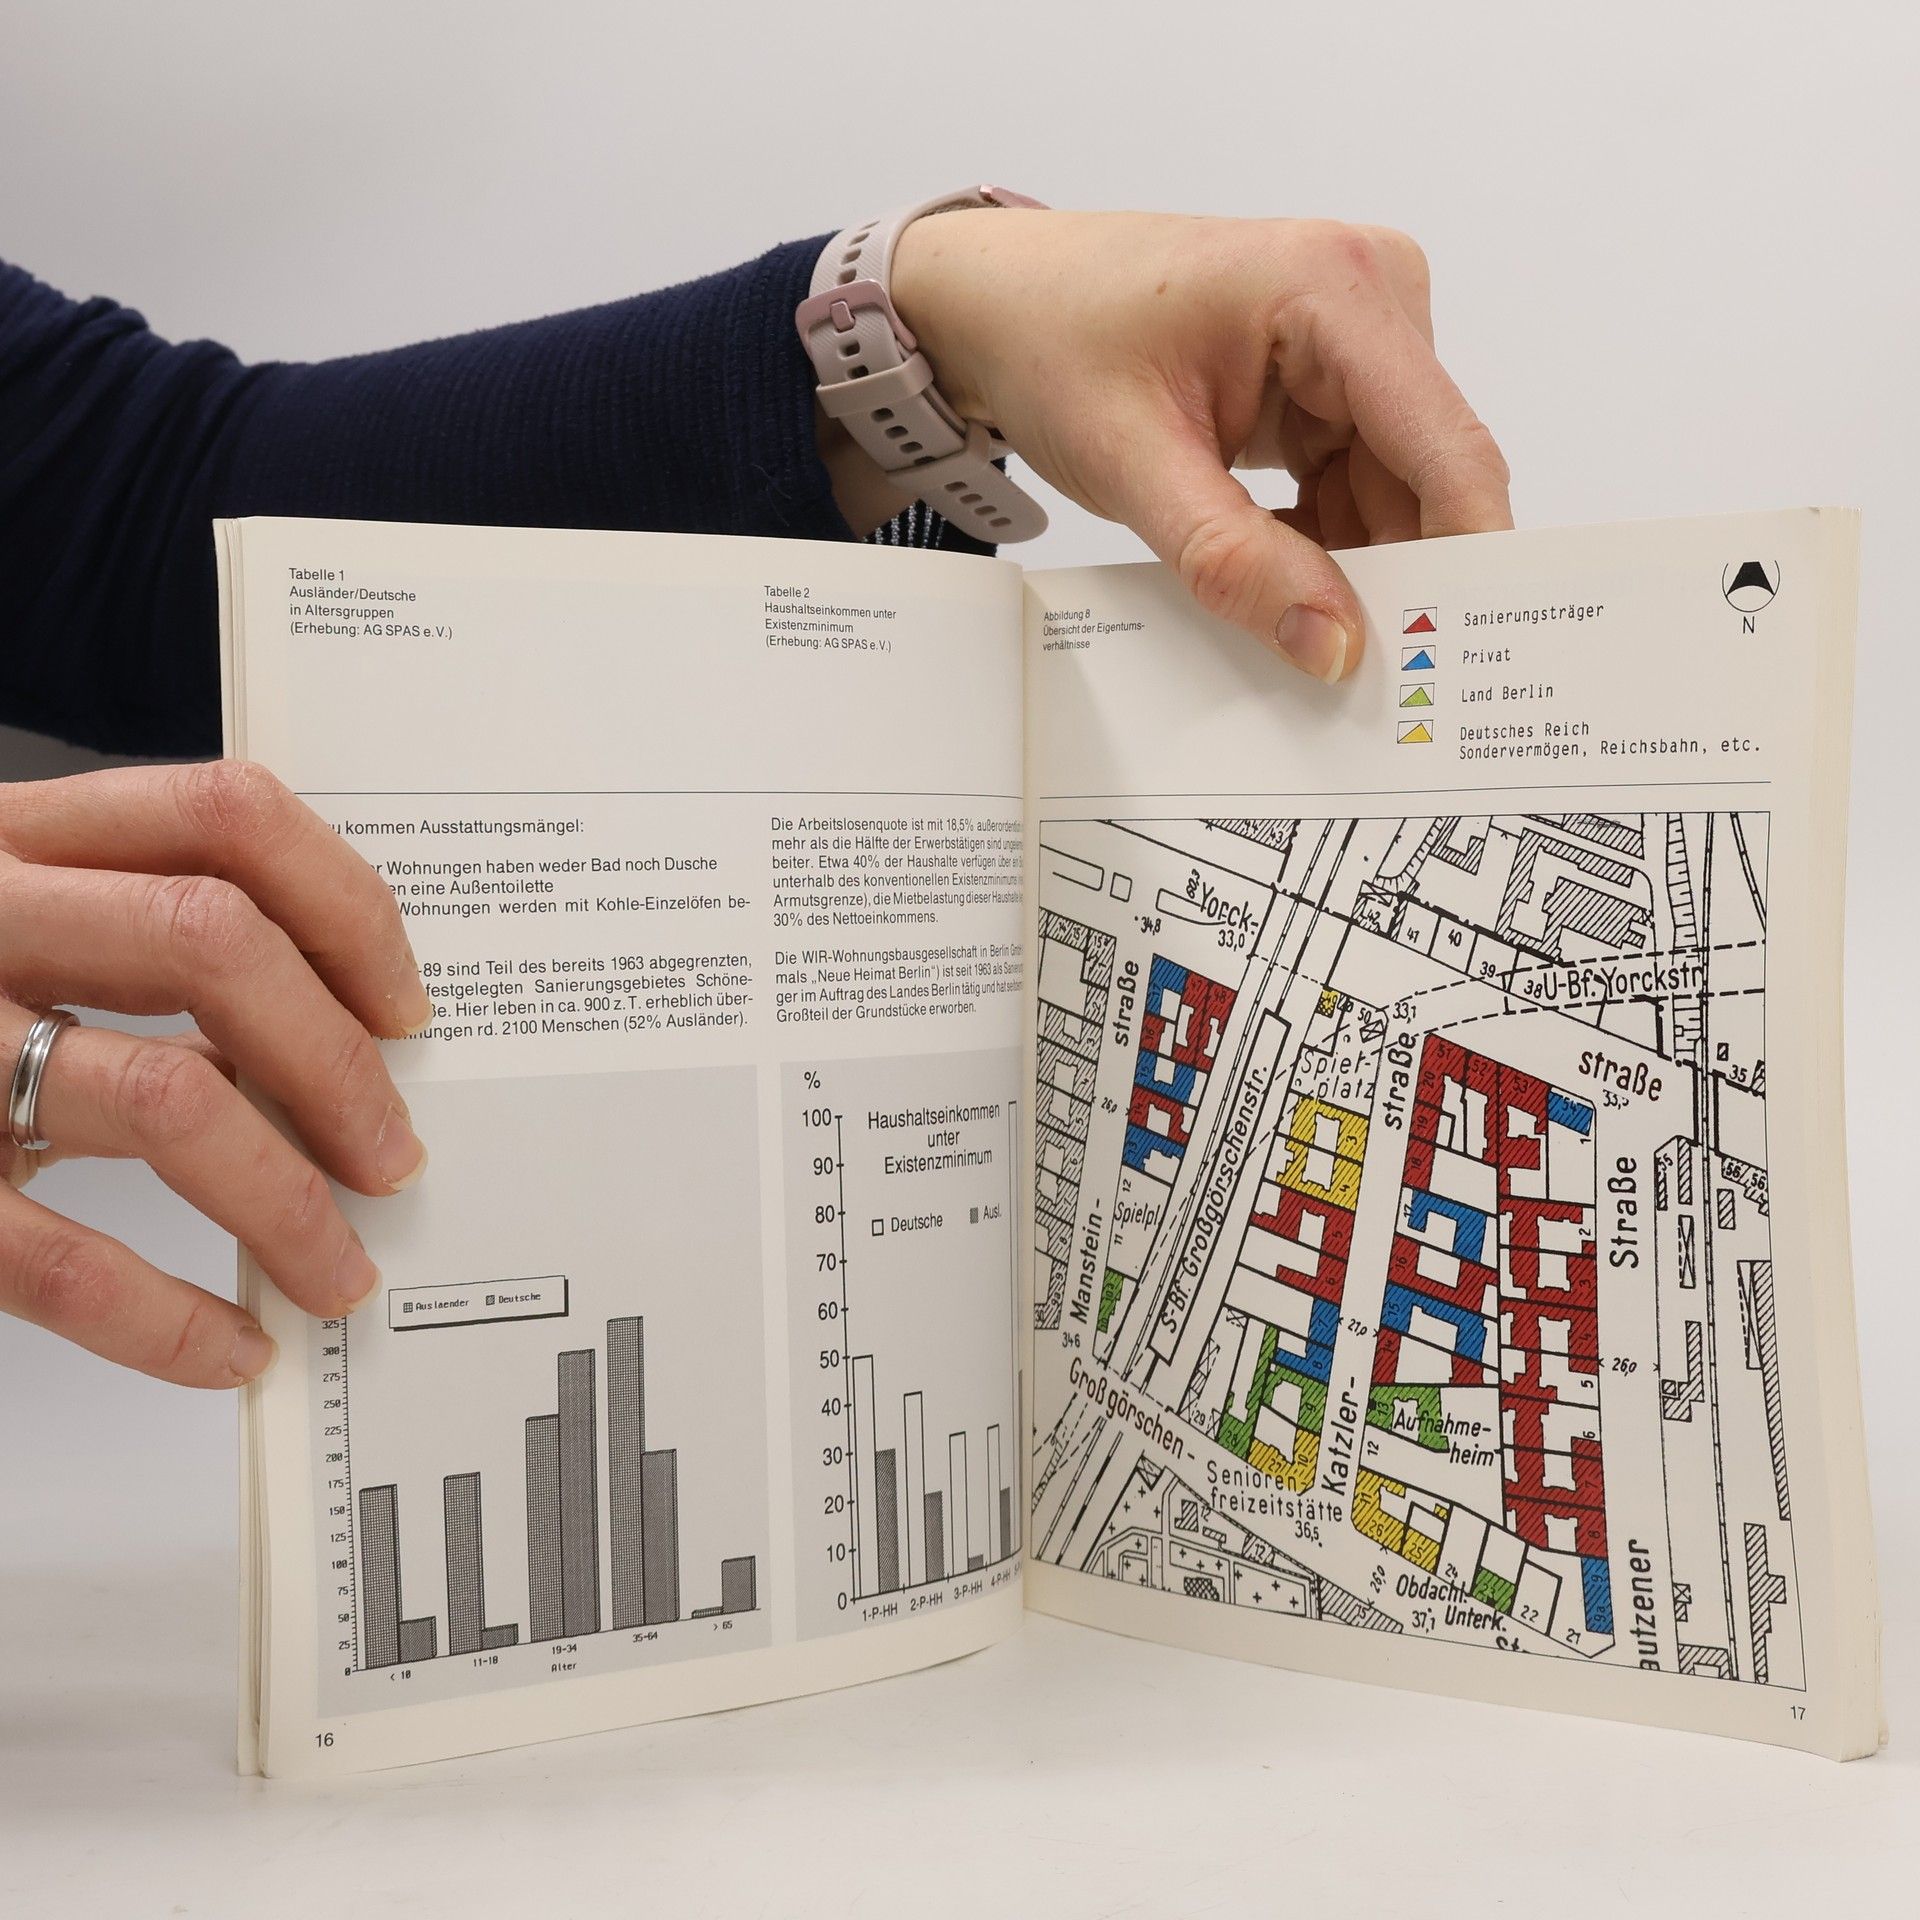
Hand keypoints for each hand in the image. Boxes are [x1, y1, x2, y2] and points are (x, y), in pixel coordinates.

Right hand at [0, 763, 431, 1386]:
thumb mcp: (14, 930)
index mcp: (21, 839)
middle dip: (338, 1066)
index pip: (227, 815)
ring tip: (339, 1270)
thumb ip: (142, 951)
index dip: (347, 910)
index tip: (406, 1010)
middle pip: (217, 943)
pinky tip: (230, 1348)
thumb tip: (331, 1055)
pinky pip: (55, 1257)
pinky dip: (167, 1319)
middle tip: (393, 1159)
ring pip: (163, 1097)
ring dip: (286, 1201)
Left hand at [889, 208, 1512, 680]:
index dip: (1470, 556)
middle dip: (1404, 578)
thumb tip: (1335, 644)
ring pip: (1394, 494)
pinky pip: (1358, 487)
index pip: (1446, 447)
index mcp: (1334, 288)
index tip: (1467, 658)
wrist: (999, 302)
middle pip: (1428, 476)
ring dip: (1355, 569)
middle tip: (1377, 685)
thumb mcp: (1133, 464)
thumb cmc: (1052, 341)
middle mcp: (1370, 299)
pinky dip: (1324, 545)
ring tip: (1302, 635)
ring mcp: (1358, 341)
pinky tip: (1276, 581)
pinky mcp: (1333, 382)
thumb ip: (1235, 561)